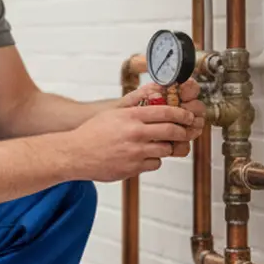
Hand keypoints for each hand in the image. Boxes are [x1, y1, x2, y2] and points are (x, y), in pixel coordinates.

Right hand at [65, 83, 201, 181]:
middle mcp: (135, 133)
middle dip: (182, 131)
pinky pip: (154, 163)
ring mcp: (135, 152)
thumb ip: (134, 105)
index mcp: (131, 116)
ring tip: (159, 144)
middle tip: (184, 131)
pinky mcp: (133, 168)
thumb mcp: (113, 113)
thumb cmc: (92, 132)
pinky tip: (144, 156)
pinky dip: (153, 160)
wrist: (76, 154)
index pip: (166, 113)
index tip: (187, 117)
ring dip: (166, 147)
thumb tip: (153, 95)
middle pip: (171, 131)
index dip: (182, 115)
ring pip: (165, 149)